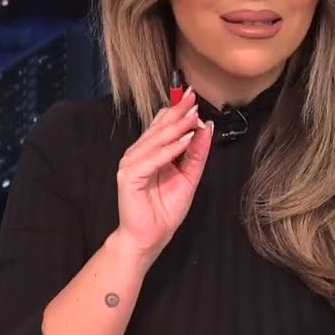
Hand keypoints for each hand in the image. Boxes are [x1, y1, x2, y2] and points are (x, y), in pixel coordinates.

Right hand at [114, 87, 213, 263]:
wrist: (148, 238)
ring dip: (177, 127)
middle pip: (159, 127)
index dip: (177, 110)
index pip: (162, 124)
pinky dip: (170, 149)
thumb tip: (206, 127)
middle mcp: (137, 153)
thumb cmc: (164, 211)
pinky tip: (186, 140)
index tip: (192, 95)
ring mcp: (130, 163)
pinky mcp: (128, 176)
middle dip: (178, 112)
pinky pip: (153, 159)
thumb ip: (196, 154)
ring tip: (194, 116)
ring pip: (157, 140)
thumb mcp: (188, 178)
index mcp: (149, 152)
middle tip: (193, 99)